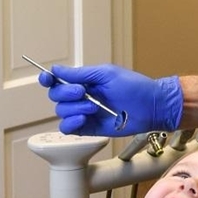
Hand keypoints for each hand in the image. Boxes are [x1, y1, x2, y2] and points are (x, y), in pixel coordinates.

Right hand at [39, 64, 182, 135]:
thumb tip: (56, 69)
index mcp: (85, 82)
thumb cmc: (134, 87)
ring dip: (74, 108)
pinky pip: (68, 129)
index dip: (48, 80)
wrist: (151, 107)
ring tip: (93, 107)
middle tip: (82, 92)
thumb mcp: (105, 74)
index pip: (58, 81)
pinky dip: (71, 123)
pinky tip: (82, 119)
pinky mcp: (90, 128)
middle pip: (56, 96)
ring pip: (62, 112)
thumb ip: (79, 74)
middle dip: (65, 93)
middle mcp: (82, 97)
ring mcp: (85, 113)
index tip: (47, 79)